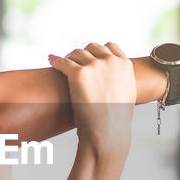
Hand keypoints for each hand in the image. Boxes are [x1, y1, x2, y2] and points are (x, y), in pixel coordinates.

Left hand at [48, 42, 135, 159]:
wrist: (107, 133)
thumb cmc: (116, 121)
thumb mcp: (128, 95)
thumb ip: (122, 81)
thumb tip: (112, 81)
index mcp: (125, 65)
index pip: (110, 46)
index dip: (98, 51)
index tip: (91, 56)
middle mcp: (111, 62)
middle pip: (92, 47)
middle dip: (83, 54)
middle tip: (75, 62)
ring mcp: (94, 66)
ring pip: (77, 53)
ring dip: (70, 58)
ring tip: (64, 64)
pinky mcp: (78, 74)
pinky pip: (62, 62)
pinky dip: (55, 60)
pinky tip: (51, 60)